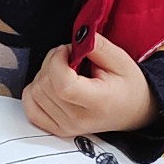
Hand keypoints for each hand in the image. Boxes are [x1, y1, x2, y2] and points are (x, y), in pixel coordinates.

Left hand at [22, 36, 155, 137]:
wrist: (133, 110)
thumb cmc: (128, 87)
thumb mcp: (120, 59)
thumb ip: (96, 45)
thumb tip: (76, 36)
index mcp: (98, 103)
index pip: (62, 85)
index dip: (56, 61)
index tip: (66, 50)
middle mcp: (78, 119)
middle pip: (45, 86)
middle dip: (51, 62)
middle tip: (69, 58)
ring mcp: (65, 127)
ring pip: (34, 93)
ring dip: (44, 74)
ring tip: (64, 71)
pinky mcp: (56, 128)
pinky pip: (30, 106)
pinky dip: (35, 90)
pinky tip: (51, 84)